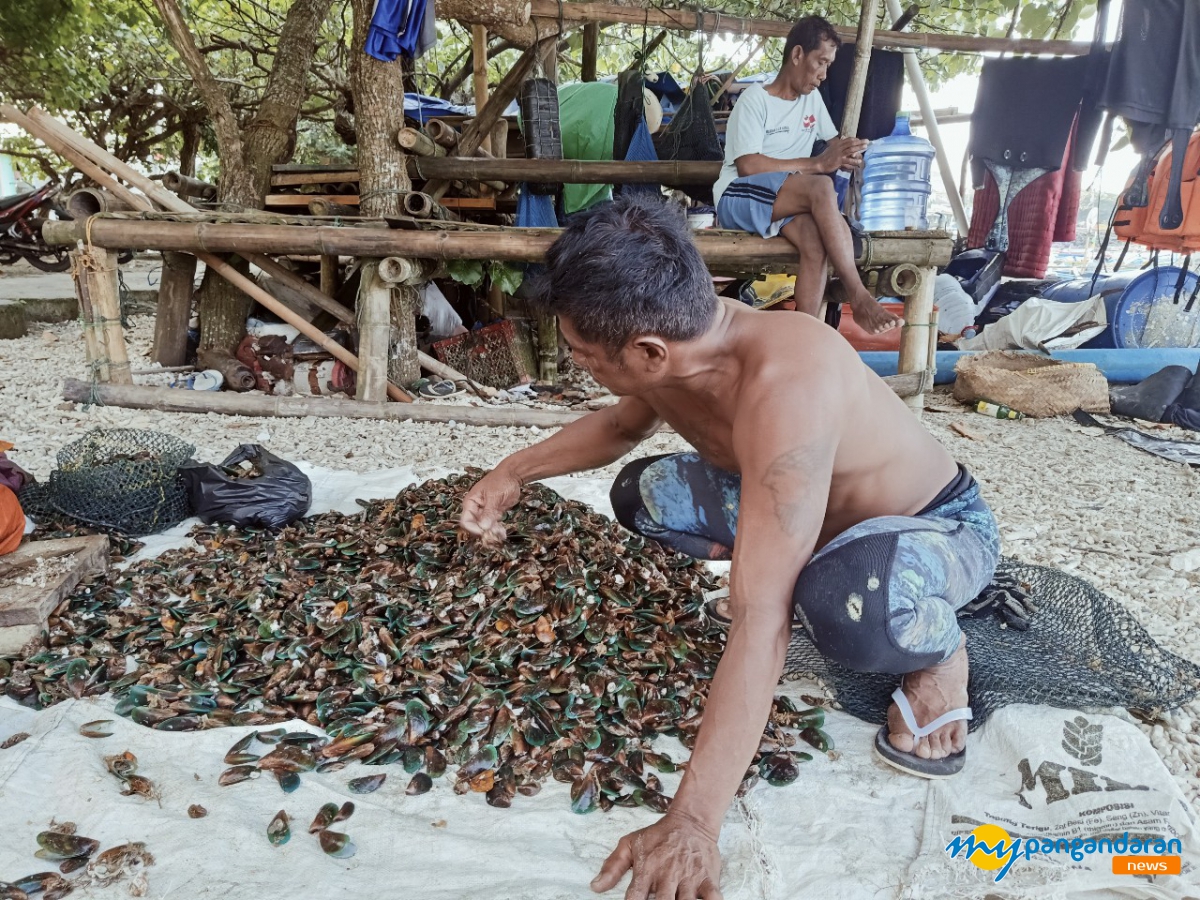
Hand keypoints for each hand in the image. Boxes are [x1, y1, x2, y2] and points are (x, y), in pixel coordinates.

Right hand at [459, 467, 521, 546]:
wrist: (513, 475)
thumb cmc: (500, 481)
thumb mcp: (493, 496)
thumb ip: (488, 511)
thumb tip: (483, 526)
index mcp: (471, 503)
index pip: (466, 521)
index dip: (473, 529)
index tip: (484, 532)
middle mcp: (476, 509)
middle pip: (475, 526)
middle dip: (484, 532)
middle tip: (494, 535)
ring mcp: (485, 512)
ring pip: (484, 528)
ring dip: (491, 533)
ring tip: (501, 534)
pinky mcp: (494, 514)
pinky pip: (493, 526)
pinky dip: (497, 530)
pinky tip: (503, 533)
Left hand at [591, 812, 722, 899]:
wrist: (691, 821)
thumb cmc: (658, 836)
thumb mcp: (630, 844)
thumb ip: (612, 867)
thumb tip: (595, 887)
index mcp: (647, 870)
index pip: (634, 898)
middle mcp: (667, 876)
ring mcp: (689, 878)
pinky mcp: (708, 879)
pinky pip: (713, 899)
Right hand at [817, 136, 867, 172]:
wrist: (818, 163)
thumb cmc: (824, 157)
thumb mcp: (831, 149)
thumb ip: (838, 146)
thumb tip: (842, 143)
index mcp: (837, 144)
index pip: (848, 140)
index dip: (855, 139)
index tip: (860, 140)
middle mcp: (839, 147)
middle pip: (851, 143)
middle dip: (860, 142)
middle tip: (867, 141)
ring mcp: (839, 154)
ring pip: (851, 149)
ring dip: (859, 148)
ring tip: (865, 147)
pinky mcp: (839, 161)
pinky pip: (848, 160)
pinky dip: (854, 161)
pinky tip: (859, 161)